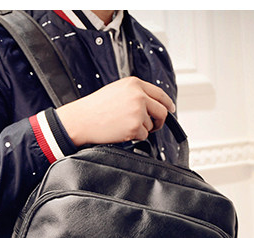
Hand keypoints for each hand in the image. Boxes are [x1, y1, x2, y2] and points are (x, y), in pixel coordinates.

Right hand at [56, 76, 175, 146]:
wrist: (82, 119)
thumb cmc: (96, 107)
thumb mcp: (117, 90)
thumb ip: (136, 93)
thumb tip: (153, 105)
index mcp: (135, 84)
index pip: (160, 94)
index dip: (168, 103)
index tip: (170, 109)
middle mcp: (139, 96)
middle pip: (162, 111)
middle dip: (159, 121)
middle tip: (153, 126)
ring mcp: (138, 111)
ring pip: (151, 125)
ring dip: (142, 129)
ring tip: (124, 125)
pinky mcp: (135, 127)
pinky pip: (144, 136)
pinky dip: (135, 137)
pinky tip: (121, 131)